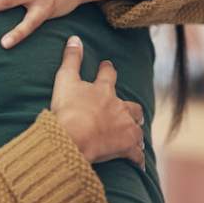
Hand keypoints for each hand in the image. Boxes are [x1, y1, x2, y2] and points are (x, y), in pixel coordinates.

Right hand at [50, 36, 145, 170]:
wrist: (75, 137)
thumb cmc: (68, 109)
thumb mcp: (65, 80)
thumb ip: (71, 59)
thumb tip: (75, 38)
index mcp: (103, 91)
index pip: (108, 75)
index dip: (107, 70)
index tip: (107, 66)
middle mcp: (118, 107)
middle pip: (131, 106)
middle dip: (131, 108)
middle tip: (131, 111)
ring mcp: (124, 128)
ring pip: (136, 128)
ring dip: (136, 130)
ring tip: (135, 136)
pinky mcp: (126, 147)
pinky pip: (136, 154)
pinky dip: (137, 159)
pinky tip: (138, 164)